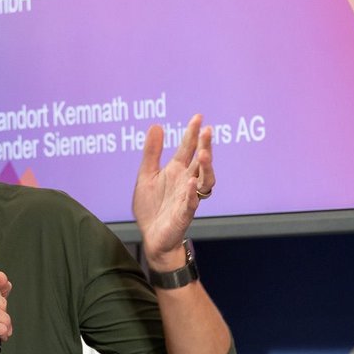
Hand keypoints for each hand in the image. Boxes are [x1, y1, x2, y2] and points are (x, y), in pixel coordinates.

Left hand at [135, 114, 214, 268]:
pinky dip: (192, 193)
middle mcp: (186, 181)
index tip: (198, 117)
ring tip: (205, 154)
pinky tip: (191, 182)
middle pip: (201, 161)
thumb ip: (152, 152)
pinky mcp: (184, 214)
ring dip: (206, 168)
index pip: (188, 148)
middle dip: (205, 146)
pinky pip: (191, 202)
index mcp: (177, 170)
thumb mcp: (146, 175)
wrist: (151, 237)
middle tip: (207, 131)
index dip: (192, 133)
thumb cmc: (151, 207)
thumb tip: (157, 125)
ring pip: (205, 180)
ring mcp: (188, 197)